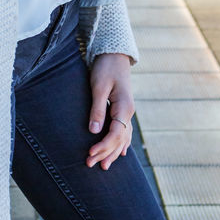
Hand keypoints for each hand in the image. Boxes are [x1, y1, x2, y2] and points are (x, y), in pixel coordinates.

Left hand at [86, 53, 134, 170]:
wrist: (114, 54)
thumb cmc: (105, 67)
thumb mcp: (99, 87)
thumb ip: (97, 109)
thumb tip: (94, 131)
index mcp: (124, 108)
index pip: (115, 134)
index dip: (103, 146)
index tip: (90, 154)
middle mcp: (129, 112)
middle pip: (119, 139)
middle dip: (106, 153)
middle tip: (90, 165)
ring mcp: (127, 111)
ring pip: (123, 137)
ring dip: (113, 152)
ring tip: (104, 166)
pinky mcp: (122, 109)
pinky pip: (124, 131)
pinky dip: (121, 143)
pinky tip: (121, 152)